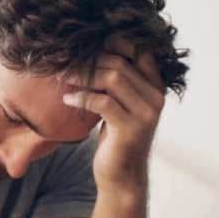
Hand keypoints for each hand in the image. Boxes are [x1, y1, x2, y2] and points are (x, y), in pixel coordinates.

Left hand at [61, 52, 165, 194]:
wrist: (121, 175)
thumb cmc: (116, 138)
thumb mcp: (119, 106)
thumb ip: (116, 84)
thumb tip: (90, 55)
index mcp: (156, 87)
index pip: (141, 51)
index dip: (115, 42)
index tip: (87, 43)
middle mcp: (156, 97)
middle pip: (120, 63)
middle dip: (88, 60)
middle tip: (63, 62)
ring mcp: (146, 113)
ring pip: (112, 78)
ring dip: (81, 76)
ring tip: (62, 77)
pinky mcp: (130, 128)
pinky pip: (101, 102)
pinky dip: (80, 97)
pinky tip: (67, 99)